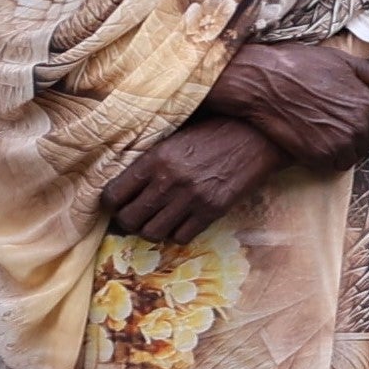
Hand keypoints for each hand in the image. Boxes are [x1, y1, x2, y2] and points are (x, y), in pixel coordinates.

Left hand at [100, 112, 277, 244]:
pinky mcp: (213, 210)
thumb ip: (150, 158)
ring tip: (157, 222)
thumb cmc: (213, 132)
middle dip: (128, 222)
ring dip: (152, 231)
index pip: (113, 195)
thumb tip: (123, 176)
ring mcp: (191, 198)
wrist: (256, 137)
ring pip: (152, 233)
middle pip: (129, 219)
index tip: (119, 203)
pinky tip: (182, 222)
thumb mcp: (175, 136)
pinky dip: (177, 234)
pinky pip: (182, 237)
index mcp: (154, 159)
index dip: (112, 204)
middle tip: (136, 216)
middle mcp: (169, 181)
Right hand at [215, 36, 368, 170]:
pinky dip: (324, 158)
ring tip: (320, 132)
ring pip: (351, 157)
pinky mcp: (319, 157)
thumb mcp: (340, 61)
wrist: (261, 83)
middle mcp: (359, 126)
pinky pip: (332, 166)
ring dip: (341, 149)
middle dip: (357, 137)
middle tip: (333, 125)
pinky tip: (310, 142)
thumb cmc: (299, 66)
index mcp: (368, 104)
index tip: (359, 122)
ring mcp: (340, 144)